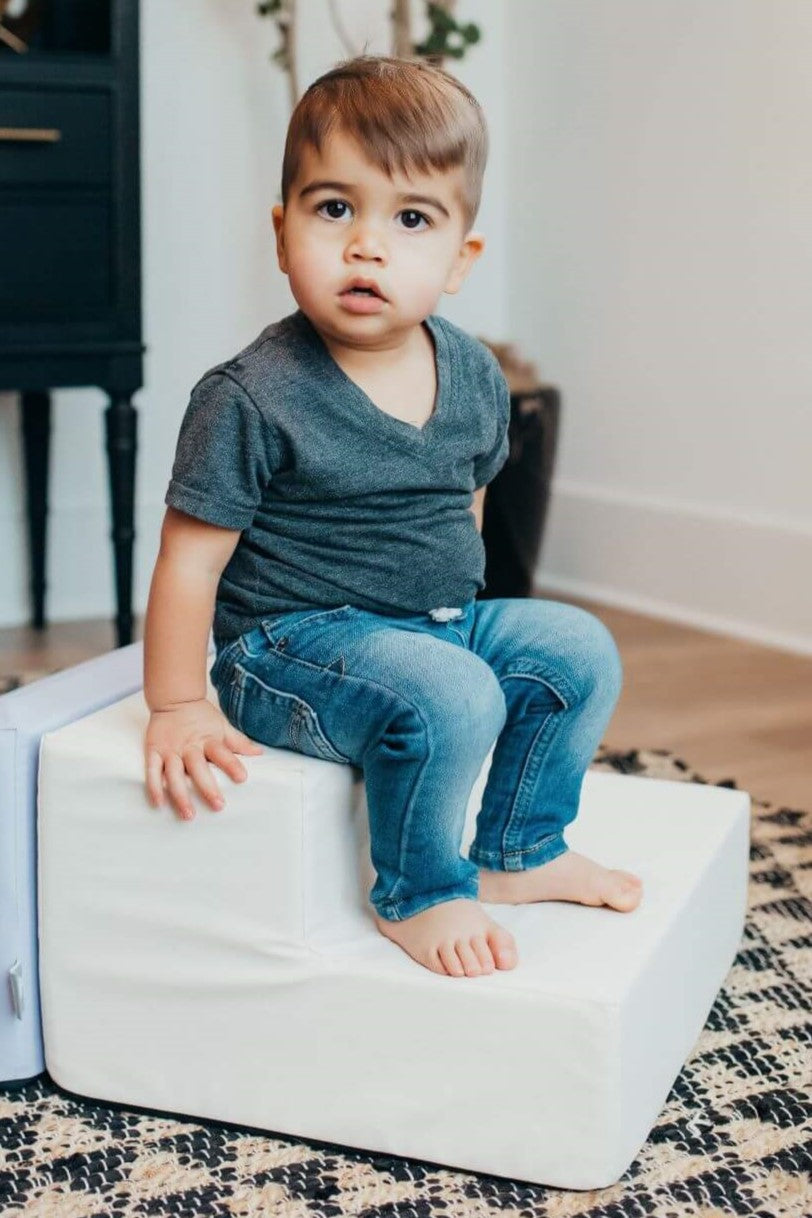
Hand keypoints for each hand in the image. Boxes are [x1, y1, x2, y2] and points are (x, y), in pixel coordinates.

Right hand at [144, 698, 262, 820]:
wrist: (174, 699)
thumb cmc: (201, 717)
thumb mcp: (222, 726)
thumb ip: (239, 742)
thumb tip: (259, 754)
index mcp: (208, 739)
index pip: (222, 753)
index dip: (231, 765)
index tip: (242, 778)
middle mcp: (189, 746)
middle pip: (198, 768)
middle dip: (207, 788)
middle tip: (218, 806)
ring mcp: (170, 750)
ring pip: (174, 774)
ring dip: (180, 795)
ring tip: (189, 814)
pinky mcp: (153, 751)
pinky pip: (152, 771)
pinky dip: (154, 787)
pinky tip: (159, 803)